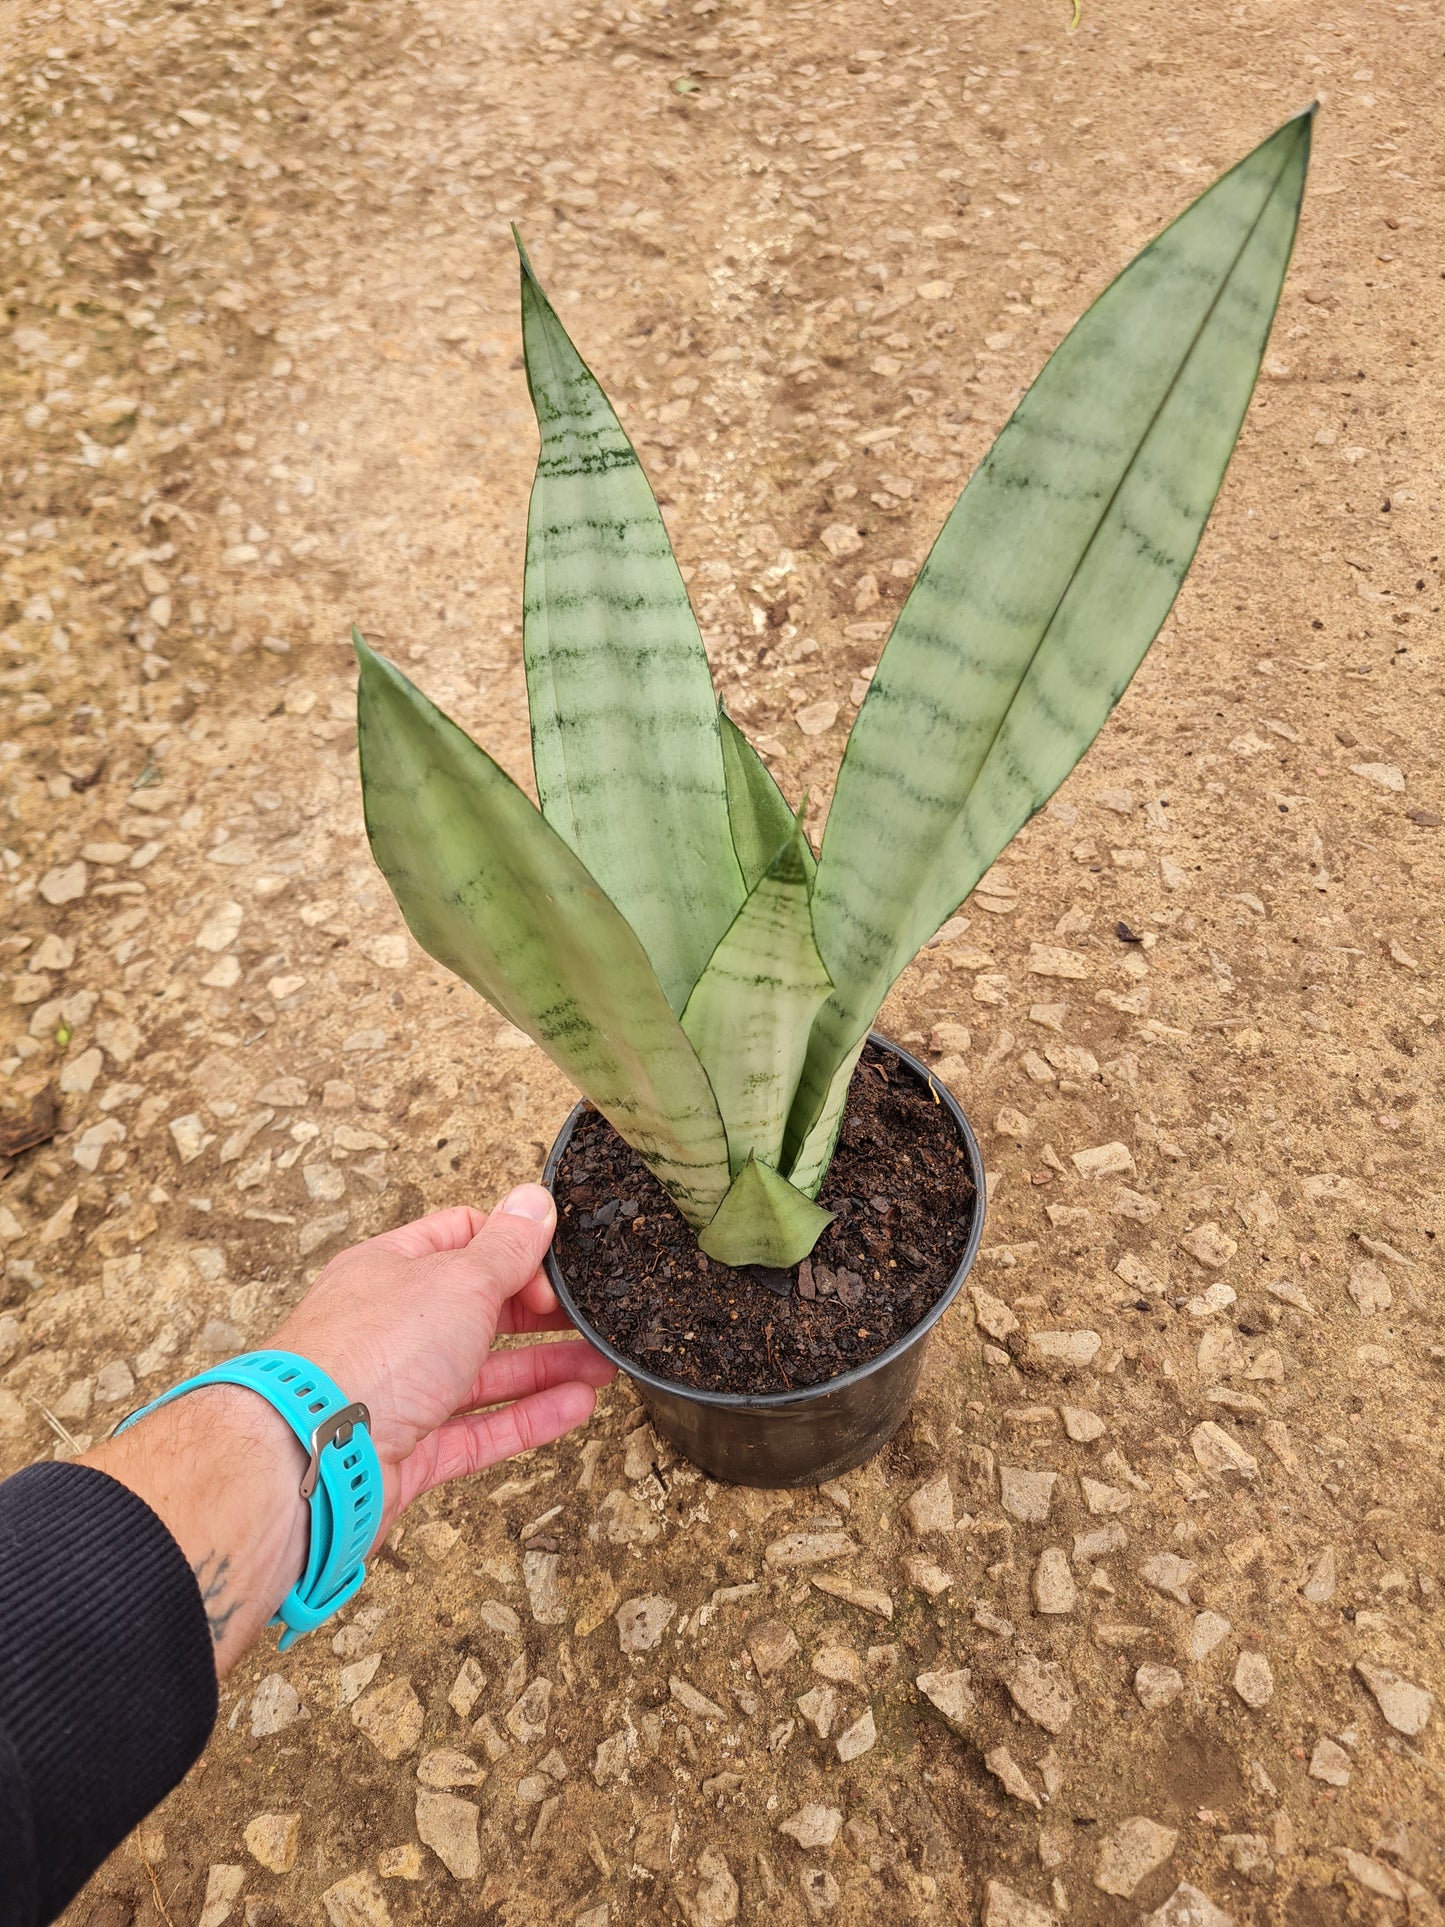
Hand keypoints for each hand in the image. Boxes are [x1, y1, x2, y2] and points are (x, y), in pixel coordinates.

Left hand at [83, 1185, 613, 1672]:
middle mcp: (393, 1328)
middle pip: (477, 1310)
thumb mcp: (457, 1281)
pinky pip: (481, 1430)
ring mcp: (400, 1393)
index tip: (558, 1263)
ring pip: (485, 1374)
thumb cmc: (371, 1352)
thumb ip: (505, 1248)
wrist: (313, 1458)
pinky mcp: (411, 1452)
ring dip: (547, 1366)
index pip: (459, 1240)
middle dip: (539, 1312)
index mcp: (390, 1270)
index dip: (512, 1246)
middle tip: (595, 1314)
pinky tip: (577, 1405)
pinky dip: (530, 1418)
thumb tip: (534, 1200)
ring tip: (607, 1361)